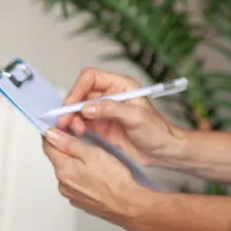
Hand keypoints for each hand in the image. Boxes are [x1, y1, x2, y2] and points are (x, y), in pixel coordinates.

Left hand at [42, 127, 153, 230]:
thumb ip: (69, 143)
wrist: (128, 205)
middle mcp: (63, 184)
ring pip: (68, 171)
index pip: (48, 146)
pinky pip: (77, 183)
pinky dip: (83, 177)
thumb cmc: (115, 181)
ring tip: (96, 162)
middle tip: (86, 143)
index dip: (53, 133)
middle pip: (58, 159)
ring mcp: (71, 194)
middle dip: (68, 148)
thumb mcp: (92, 153)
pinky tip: (97, 175)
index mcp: (63, 170)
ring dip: (76, 164)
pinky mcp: (81, 201)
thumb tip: (51, 134)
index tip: (62, 127)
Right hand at [55, 67, 187, 167]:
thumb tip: (87, 106)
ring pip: (79, 109)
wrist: (165, 152)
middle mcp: (110, 95)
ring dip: (72, 118)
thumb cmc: (158, 132)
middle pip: (81, 94)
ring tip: (74, 130)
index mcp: (120, 85)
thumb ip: (110, 109)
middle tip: (64, 120)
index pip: (91, 78)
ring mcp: (105, 111)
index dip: (77, 89)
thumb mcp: (135, 118)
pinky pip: (83, 122)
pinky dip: (76, 127)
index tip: (71, 104)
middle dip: (71, 106)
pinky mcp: (102, 126)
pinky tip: (76, 133)